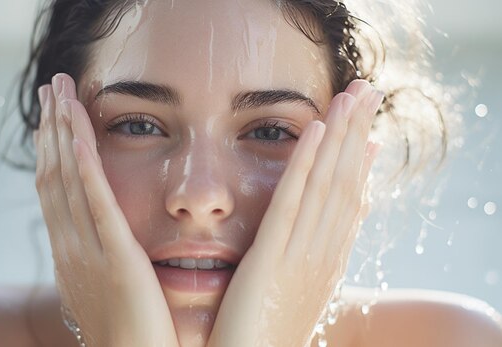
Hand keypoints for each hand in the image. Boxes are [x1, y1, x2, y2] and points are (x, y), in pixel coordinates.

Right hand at [34, 73, 178, 346]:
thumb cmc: (130, 334)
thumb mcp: (107, 289)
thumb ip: (103, 260)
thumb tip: (109, 242)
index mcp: (71, 252)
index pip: (55, 190)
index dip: (51, 149)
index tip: (51, 118)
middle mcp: (71, 247)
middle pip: (54, 175)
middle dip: (51, 128)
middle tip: (51, 86)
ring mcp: (89, 252)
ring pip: (68, 180)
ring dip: (63, 132)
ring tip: (61, 91)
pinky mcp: (117, 259)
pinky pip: (97, 203)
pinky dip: (84, 166)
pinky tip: (79, 134)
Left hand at [207, 80, 382, 346]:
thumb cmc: (263, 340)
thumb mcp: (294, 298)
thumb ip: (306, 263)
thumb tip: (317, 236)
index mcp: (327, 263)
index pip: (350, 202)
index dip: (360, 161)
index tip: (368, 130)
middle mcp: (323, 254)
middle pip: (347, 183)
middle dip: (358, 133)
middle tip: (369, 91)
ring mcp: (301, 255)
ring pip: (327, 183)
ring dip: (340, 135)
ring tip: (352, 94)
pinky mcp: (272, 257)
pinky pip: (291, 200)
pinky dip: (304, 163)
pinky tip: (314, 130)